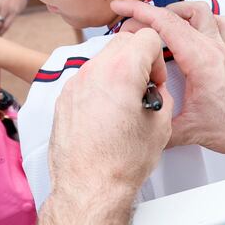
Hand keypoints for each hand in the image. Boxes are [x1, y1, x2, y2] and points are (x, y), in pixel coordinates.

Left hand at [49, 28, 170, 204]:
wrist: (89, 187)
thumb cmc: (120, 163)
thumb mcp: (159, 127)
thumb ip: (161, 97)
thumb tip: (154, 92)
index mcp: (121, 72)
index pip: (147, 37)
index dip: (158, 57)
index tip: (156, 79)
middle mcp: (94, 72)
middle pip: (123, 41)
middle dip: (139, 58)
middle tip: (144, 86)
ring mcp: (75, 84)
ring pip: (102, 59)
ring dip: (118, 71)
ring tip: (125, 103)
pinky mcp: (64, 98)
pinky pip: (87, 79)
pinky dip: (100, 86)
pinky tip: (107, 113)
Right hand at [110, 0, 224, 153]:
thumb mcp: (191, 130)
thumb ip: (162, 130)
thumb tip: (143, 127)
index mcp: (200, 59)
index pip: (164, 23)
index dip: (137, 12)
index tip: (120, 7)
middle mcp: (212, 47)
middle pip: (177, 14)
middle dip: (149, 13)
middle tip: (132, 24)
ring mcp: (222, 47)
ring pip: (199, 11)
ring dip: (176, 12)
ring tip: (159, 21)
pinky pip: (215, 23)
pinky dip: (199, 20)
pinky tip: (190, 29)